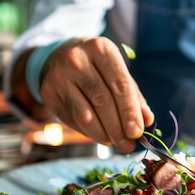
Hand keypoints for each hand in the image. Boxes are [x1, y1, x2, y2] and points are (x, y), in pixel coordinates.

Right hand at [39, 37, 154, 152]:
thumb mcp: (117, 72)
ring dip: (102, 134)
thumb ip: (134, 96)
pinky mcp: (47, 92)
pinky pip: (71, 119)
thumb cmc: (97, 68)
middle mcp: (77, 59)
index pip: (120, 85)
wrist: (59, 55)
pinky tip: (98, 135)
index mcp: (101, 49)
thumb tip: (146, 121)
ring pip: (84, 114)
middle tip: (127, 145)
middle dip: (117, 128)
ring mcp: (59, 76)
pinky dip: (87, 131)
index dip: (130, 112)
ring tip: (114, 143)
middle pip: (102, 101)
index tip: (137, 132)